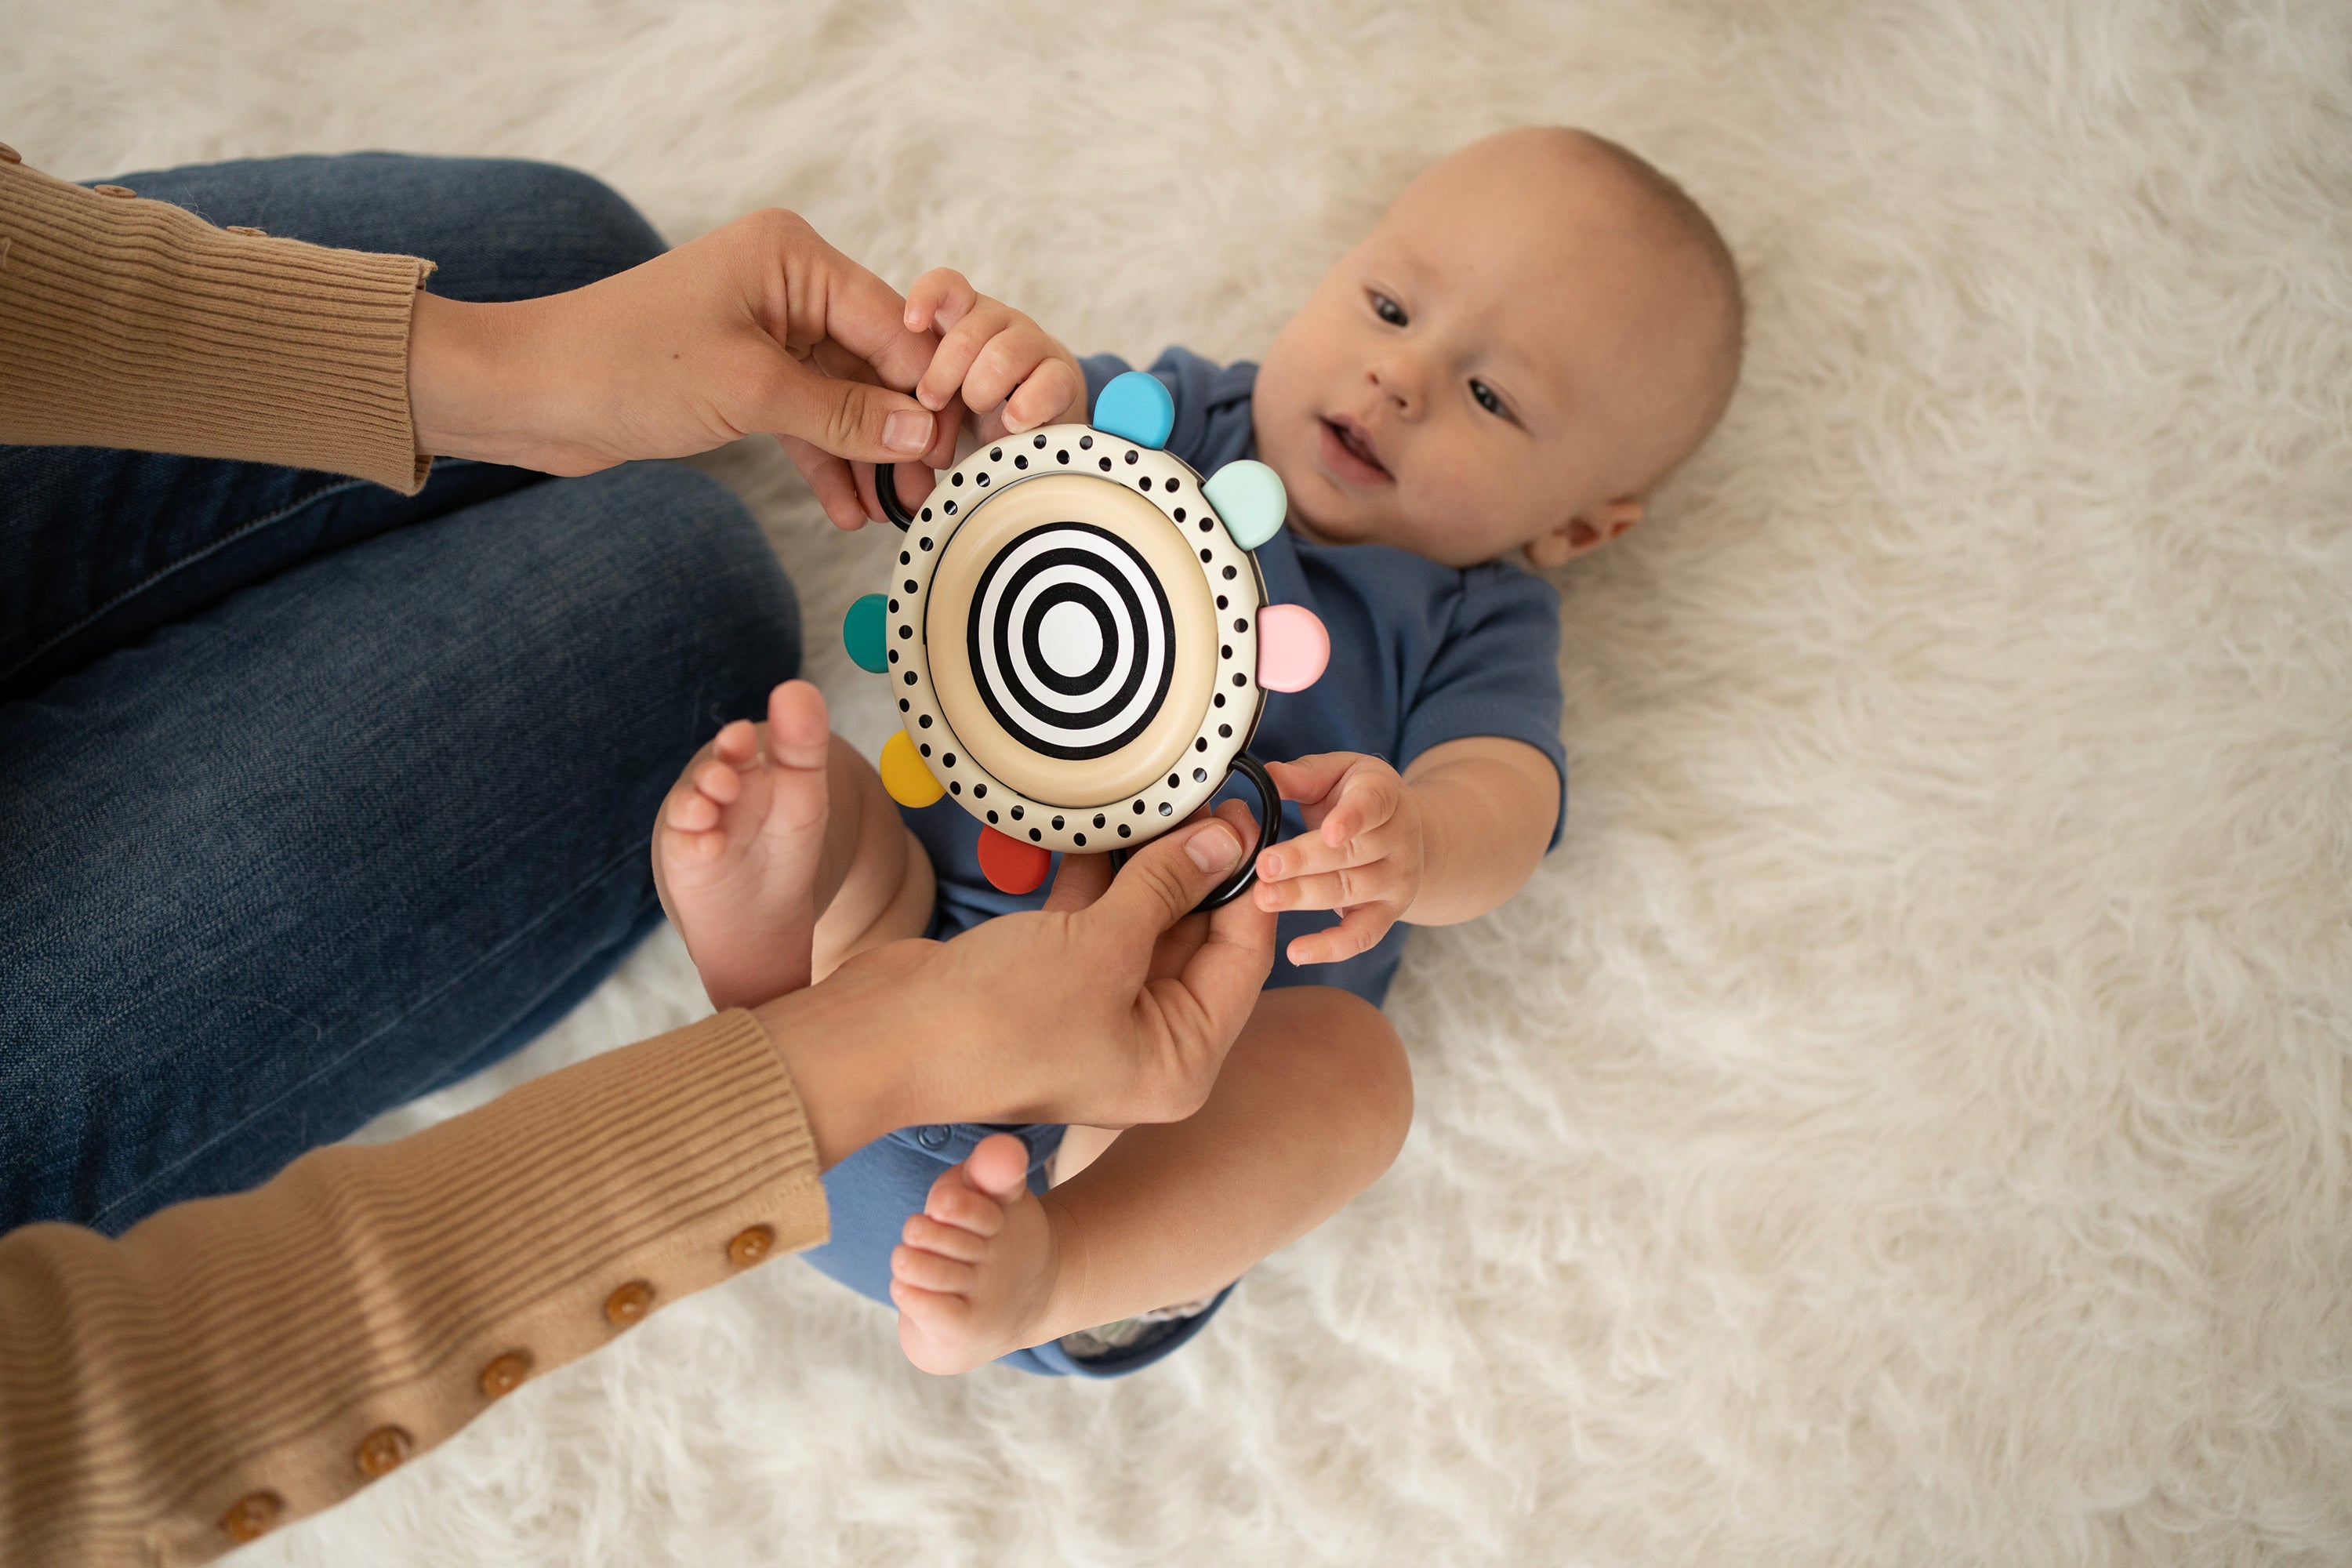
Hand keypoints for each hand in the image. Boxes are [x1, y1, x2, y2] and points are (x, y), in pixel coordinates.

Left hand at [406, 207, 958, 521]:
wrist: (529, 393)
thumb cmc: (623, 366)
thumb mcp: (748, 391)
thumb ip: (841, 413)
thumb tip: (920, 433)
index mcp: (793, 257)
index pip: (892, 324)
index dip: (928, 389)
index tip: (960, 447)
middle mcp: (786, 284)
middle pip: (875, 363)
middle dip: (903, 430)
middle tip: (936, 490)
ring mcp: (766, 331)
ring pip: (843, 398)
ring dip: (869, 456)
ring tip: (900, 513)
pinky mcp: (743, 377)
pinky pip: (807, 420)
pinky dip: (828, 461)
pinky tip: (852, 511)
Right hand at [755, 802, 1274, 1164]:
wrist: (882, 1040)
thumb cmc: (997, 1019)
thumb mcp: (1101, 945)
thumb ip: (1168, 887)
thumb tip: (1226, 839)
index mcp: (1181, 1064)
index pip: (1242, 960)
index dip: (1245, 884)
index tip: (1243, 815)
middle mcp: (1147, 1047)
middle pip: (1196, 941)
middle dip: (1194, 868)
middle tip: (1197, 796)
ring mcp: (1099, 1017)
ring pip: (1144, 926)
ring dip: (1145, 868)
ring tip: (1155, 800)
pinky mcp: (1054, 987)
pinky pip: (1096, 925)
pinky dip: (1098, 881)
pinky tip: (1100, 830)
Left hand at [903, 269, 1089, 441]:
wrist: (1027, 418)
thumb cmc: (968, 401)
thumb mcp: (936, 385)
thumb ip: (917, 384)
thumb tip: (898, 412)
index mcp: (963, 314)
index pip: (947, 286)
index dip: (927, 297)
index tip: (911, 324)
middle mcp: (999, 322)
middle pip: (969, 334)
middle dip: (944, 375)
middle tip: (932, 404)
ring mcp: (1033, 345)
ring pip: (1004, 357)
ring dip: (982, 391)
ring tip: (978, 413)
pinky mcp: (1063, 376)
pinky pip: (1050, 383)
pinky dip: (1027, 406)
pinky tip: (1013, 421)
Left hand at [1252, 752, 1425, 964]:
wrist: (1402, 832)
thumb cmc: (1355, 798)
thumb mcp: (1336, 774)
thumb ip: (1304, 775)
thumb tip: (1268, 774)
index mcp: (1385, 795)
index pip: (1373, 805)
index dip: (1352, 818)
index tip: (1329, 832)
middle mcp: (1399, 840)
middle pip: (1352, 854)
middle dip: (1305, 861)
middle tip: (1264, 866)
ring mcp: (1397, 881)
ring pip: (1351, 892)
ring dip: (1305, 897)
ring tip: (1264, 898)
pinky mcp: (1387, 914)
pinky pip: (1362, 936)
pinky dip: (1331, 948)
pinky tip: (1297, 952)